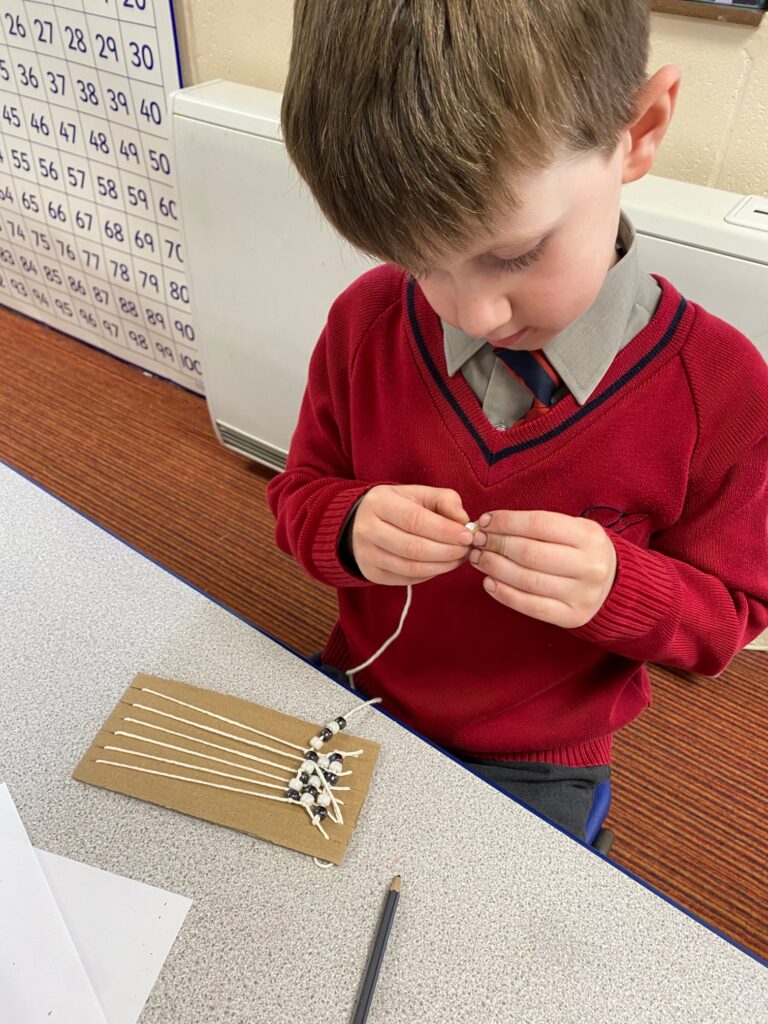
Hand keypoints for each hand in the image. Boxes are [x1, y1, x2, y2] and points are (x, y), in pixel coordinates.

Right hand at [352, 484, 473, 584]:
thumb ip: (444, 500)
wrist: (361, 523)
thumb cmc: (397, 506)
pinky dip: (431, 574)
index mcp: (379, 503)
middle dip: (447, 551)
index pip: (414, 520)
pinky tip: (442, 564)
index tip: (467, 535)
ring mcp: (367, 555)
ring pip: (411, 568)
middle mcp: (367, 530)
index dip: (444, 530)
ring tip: (459, 558)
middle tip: (467, 549)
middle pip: (413, 547)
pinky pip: (407, 579)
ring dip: (442, 566)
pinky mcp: (373, 573)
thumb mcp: (418, 494)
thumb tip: (463, 520)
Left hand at [468, 510, 616, 626]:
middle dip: (496, 544)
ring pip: (527, 580)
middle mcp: (589, 566)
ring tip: (478, 559)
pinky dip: (504, 594)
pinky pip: (530, 606)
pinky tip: (489, 582)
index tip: (485, 521)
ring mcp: (582, 594)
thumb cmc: (582, 550)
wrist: (614, 584)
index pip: (539, 525)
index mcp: (589, 537)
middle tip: (477, 540)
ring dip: (494, 568)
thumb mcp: (573, 529)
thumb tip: (490, 524)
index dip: (506, 522)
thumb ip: (537, 526)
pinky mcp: (571, 616)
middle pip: (530, 553)